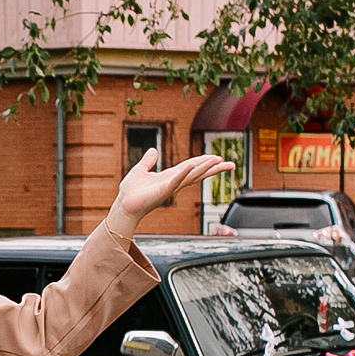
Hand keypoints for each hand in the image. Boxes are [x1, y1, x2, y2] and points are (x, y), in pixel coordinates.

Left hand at [107, 147, 234, 236]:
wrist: (123, 205)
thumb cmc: (131, 192)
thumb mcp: (140, 170)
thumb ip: (148, 161)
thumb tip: (153, 150)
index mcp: (170, 176)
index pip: (192, 166)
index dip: (205, 161)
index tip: (219, 157)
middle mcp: (174, 181)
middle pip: (198, 172)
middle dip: (214, 168)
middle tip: (231, 164)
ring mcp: (170, 187)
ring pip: (191, 176)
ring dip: (204, 168)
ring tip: (218, 160)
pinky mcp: (163, 191)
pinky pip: (175, 181)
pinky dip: (183, 174)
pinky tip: (191, 167)